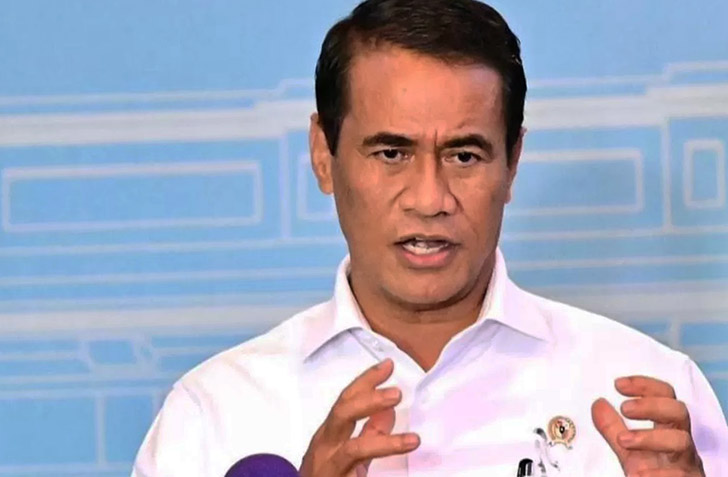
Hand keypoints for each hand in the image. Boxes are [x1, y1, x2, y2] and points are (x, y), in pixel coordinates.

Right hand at [299, 358, 419, 476]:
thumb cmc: (327, 476)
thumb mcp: (349, 453)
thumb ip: (370, 431)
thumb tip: (389, 410)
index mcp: (329, 434)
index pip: (346, 400)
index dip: (366, 380)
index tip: (388, 365)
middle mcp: (325, 448)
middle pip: (342, 415)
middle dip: (369, 401)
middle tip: (397, 393)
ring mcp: (329, 469)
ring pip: (354, 450)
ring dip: (384, 442)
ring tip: (413, 440)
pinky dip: (381, 457)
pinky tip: (401, 458)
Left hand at [592, 376, 704, 476]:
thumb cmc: (655, 474)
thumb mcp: (629, 450)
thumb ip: (613, 428)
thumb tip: (598, 403)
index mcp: (669, 431)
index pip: (665, 397)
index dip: (645, 385)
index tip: (618, 384)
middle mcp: (682, 444)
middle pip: (678, 412)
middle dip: (651, 405)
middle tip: (624, 407)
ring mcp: (688, 464)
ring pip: (681, 442)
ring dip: (650, 437)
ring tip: (623, 441)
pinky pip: (678, 475)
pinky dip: (656, 473)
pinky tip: (638, 475)